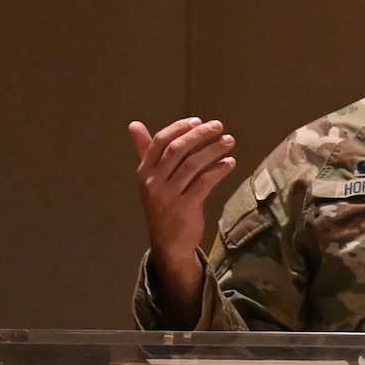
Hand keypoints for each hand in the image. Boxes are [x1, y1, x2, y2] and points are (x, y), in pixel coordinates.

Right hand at [129, 116, 236, 318]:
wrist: (168, 244)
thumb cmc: (162, 207)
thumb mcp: (150, 180)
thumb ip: (145, 152)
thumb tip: (134, 125)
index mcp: (144, 171)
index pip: (160, 142)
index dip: (179, 128)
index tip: (198, 121)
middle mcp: (153, 181)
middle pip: (177, 150)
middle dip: (199, 135)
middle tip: (218, 125)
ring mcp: (169, 195)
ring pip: (192, 164)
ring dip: (213, 150)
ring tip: (229, 141)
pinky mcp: (186, 207)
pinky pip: (204, 183)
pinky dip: (218, 170)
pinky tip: (230, 162)